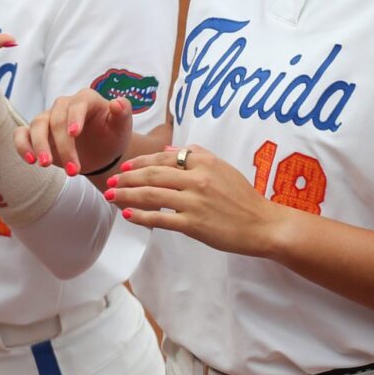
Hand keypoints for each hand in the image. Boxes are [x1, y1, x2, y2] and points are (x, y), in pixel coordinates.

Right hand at [14, 87, 135, 174]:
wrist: (100, 151)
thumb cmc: (112, 136)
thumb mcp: (122, 128)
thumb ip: (122, 114)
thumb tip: (117, 102)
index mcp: (86, 99)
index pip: (78, 104)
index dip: (75, 118)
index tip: (75, 134)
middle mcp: (64, 105)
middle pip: (56, 119)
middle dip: (63, 145)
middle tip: (73, 171)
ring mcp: (48, 118)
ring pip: (37, 124)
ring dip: (39, 146)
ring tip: (46, 165)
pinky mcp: (35, 132)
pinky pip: (21, 134)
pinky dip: (22, 145)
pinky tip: (30, 160)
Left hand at [107, 145, 294, 257]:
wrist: (264, 225)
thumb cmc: (243, 197)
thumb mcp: (223, 167)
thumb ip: (197, 154)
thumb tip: (167, 149)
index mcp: (204, 162)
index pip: (163, 159)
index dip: (139, 162)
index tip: (124, 167)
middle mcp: (198, 179)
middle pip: (152, 175)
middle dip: (126, 178)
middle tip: (109, 181)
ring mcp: (195, 202)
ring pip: (151, 195)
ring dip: (126, 195)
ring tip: (110, 196)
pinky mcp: (194, 224)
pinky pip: (161, 219)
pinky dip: (141, 216)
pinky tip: (128, 214)